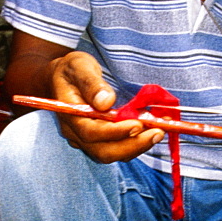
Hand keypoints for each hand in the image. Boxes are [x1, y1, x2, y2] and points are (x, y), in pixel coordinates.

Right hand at [48, 52, 164, 162]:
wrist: (62, 80)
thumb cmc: (72, 71)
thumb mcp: (79, 66)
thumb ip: (92, 83)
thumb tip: (106, 101)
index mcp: (70, 116)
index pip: (91, 133)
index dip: (115, 132)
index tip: (138, 124)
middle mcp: (76, 134)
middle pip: (103, 151)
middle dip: (132, 145)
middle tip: (157, 132)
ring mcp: (87, 141)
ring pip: (112, 154)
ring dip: (137, 147)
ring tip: (159, 132)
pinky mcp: (98, 141)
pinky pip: (117, 149)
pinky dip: (136, 144)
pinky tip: (152, 132)